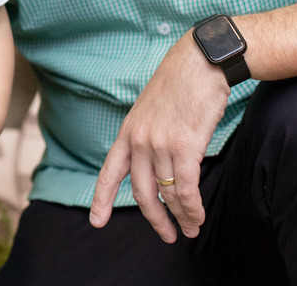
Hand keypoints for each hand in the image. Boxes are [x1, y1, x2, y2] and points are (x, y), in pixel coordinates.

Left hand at [88, 36, 229, 241]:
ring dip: (182, 216)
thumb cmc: (180, 85)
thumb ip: (148, 136)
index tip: (96, 222)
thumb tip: (157, 166)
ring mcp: (160, 144)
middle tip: (168, 236)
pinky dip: (192, 208)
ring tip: (191, 229)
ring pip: (168, 194)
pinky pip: (186, 188)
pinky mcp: (185, 146)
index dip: (101, 199)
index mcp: (127, 132)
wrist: (199, 62)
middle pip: (141, 193)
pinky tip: (198, 216)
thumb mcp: (151, 110)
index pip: (109, 172)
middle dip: (155, 219)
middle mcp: (139, 141)